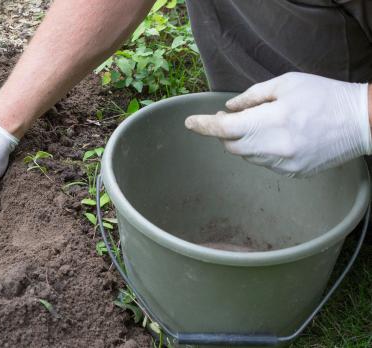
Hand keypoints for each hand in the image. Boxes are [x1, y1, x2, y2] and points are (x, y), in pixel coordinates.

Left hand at [185, 72, 371, 176]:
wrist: (362, 122)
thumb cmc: (324, 96)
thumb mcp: (286, 84)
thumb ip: (252, 97)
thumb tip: (229, 109)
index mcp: (271, 123)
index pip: (225, 129)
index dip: (204, 125)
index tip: (190, 123)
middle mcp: (275, 148)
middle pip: (232, 147)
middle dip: (226, 133)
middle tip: (232, 117)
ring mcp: (284, 165)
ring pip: (248, 157)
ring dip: (245, 142)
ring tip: (264, 123)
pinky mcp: (293, 174)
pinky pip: (265, 163)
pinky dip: (263, 150)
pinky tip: (279, 137)